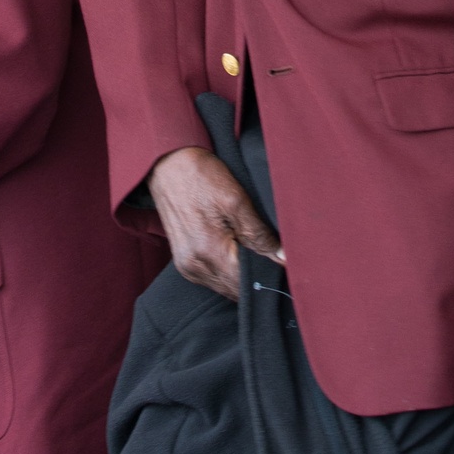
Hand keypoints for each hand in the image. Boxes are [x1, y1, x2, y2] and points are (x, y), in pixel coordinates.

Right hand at [147, 146, 283, 299]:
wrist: (168, 164)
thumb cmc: (201, 176)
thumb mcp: (237, 200)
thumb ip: (259, 234)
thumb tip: (282, 258)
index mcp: (209, 252)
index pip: (247, 284)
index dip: (269, 277)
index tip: (284, 267)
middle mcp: (195, 266)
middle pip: (235, 290)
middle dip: (257, 278)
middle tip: (274, 259)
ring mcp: (187, 267)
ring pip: (225, 287)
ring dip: (242, 276)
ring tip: (256, 253)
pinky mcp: (184, 262)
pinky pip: (213, 279)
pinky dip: (228, 272)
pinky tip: (237, 253)